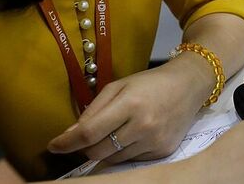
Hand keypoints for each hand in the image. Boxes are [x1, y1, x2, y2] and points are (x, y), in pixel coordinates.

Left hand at [48, 53, 213, 162]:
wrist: (190, 85)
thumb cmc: (150, 82)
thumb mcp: (119, 86)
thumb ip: (93, 110)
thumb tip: (69, 136)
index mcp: (130, 103)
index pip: (90, 132)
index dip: (67, 143)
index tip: (53, 146)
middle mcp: (144, 125)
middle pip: (98, 151)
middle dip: (85, 147)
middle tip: (86, 137)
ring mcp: (155, 141)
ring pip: (113, 159)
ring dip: (105, 150)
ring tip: (116, 132)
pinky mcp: (163, 151)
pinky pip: (131, 160)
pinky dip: (125, 152)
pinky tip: (135, 135)